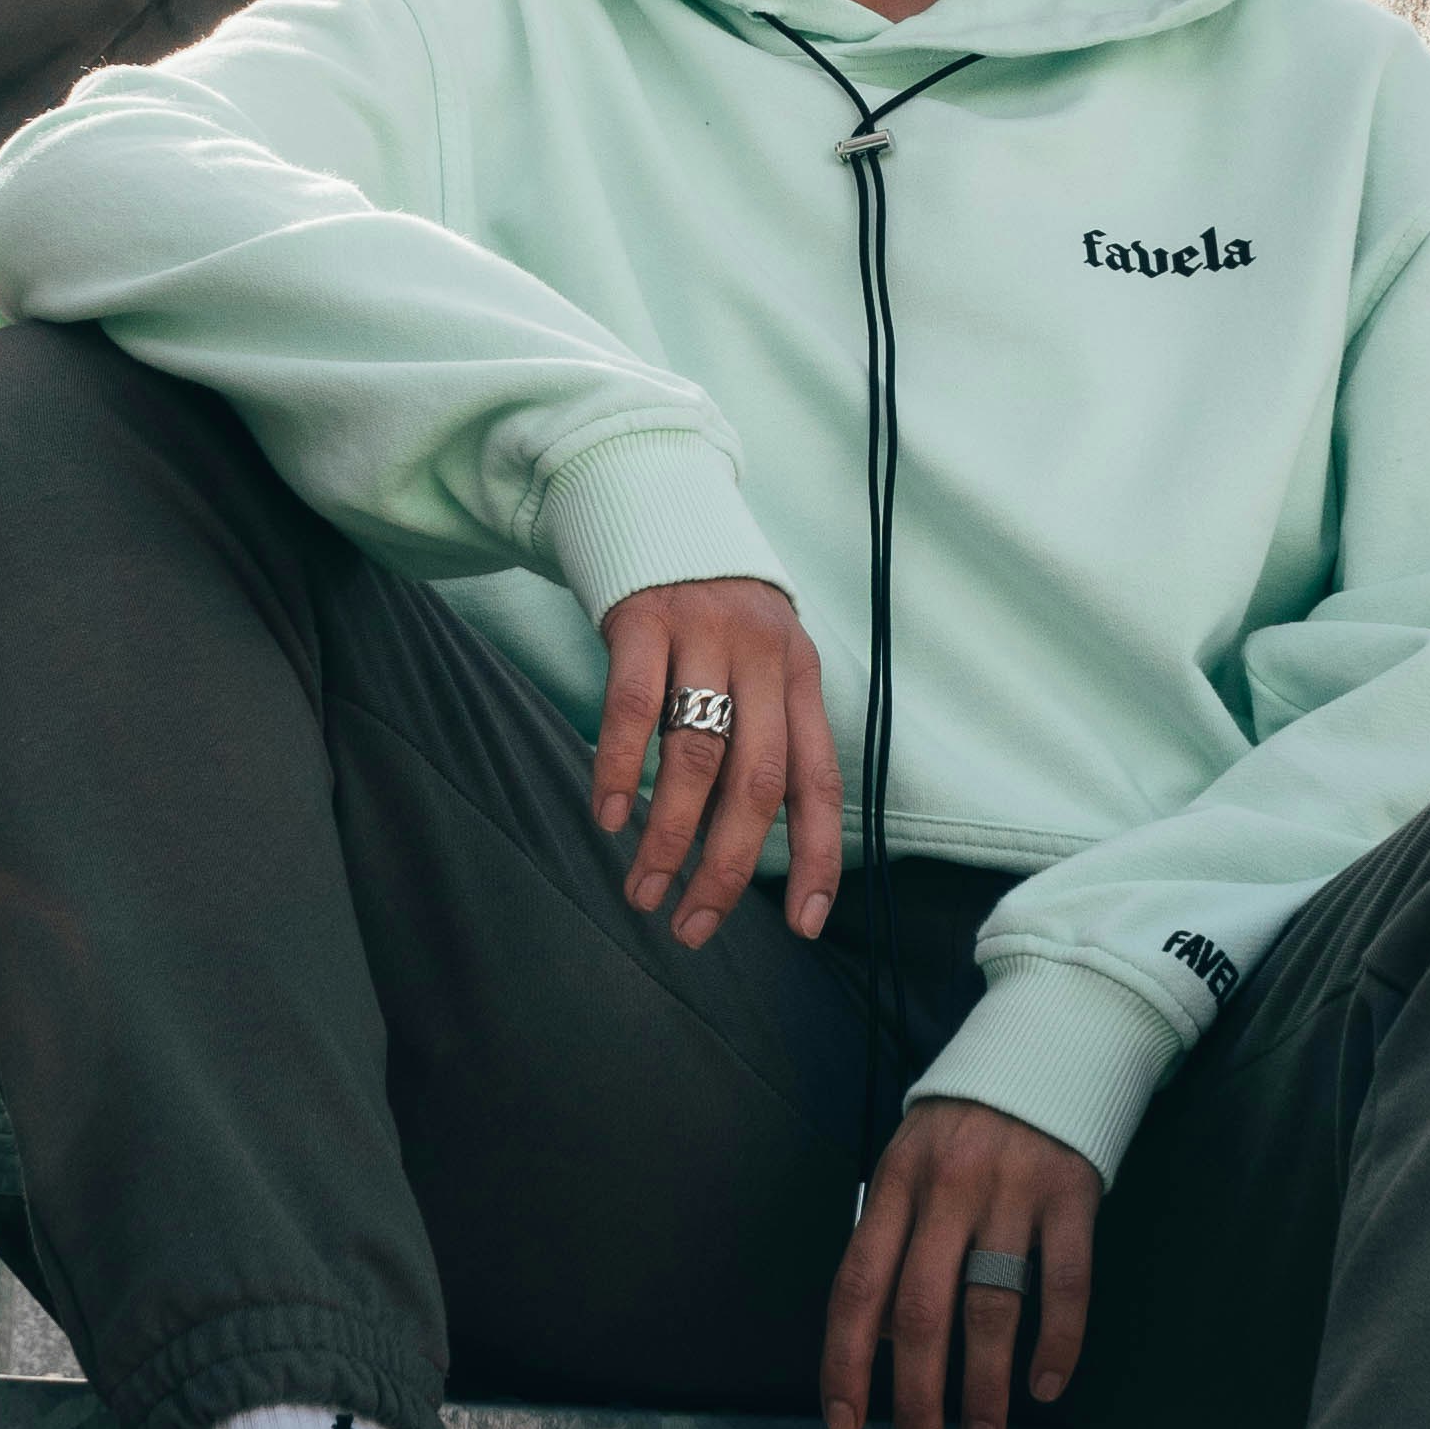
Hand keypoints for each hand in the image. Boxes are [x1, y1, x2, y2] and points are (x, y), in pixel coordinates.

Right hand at [592, 577, 842, 950]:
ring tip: (643, 890)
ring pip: (697, 757)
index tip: (803, 923)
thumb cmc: (712, 613)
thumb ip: (763, 735)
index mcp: (802, 678)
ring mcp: (705, 636)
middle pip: (758, 784)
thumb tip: (744, 843)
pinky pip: (634, 708)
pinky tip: (609, 817)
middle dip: (728, 867)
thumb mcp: (761, 662)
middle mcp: (764, 658)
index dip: (817, 856)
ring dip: (669, 838)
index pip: (820, 781)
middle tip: (694, 925)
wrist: (662, 502)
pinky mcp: (645, 619)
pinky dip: (622, 770)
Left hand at [821, 1097, 1102, 1428]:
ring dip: (984, 1385)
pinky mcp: (1073, 1194)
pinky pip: (1066, 1283)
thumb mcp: (912, 1160)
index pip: (858, 1283)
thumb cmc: (968, 1122)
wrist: (1051, 1042)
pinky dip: (1057, 1342)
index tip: (843, 1422)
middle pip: (921, 1309)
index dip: (846, 1360)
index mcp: (896, 1182)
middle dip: (916, 1396)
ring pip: (991, 1307)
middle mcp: (949, 1188)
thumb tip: (880, 1341)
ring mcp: (1014, 1191)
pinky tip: (1046, 1385)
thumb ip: (894, 1236)